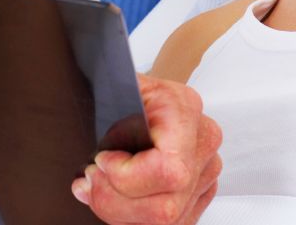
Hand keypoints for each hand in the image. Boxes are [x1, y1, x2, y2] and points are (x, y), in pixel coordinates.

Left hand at [74, 74, 221, 224]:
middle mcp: (203, 143)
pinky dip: (135, 218)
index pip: (169, 168)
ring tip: (97, 191)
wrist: (150, 96)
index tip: (100, 162)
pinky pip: (171, 222)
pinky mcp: (200, 194)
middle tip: (89, 182)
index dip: (127, 177)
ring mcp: (205, 172)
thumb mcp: (116, 85)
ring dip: (121, 213)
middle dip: (115, 201)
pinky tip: (117, 201)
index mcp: (185, 110)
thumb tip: (90, 119)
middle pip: (165, 206)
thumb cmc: (132, 91)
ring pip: (167, 220)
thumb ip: (108, 98)